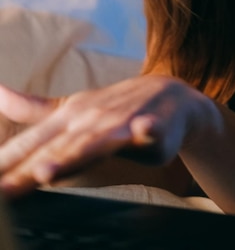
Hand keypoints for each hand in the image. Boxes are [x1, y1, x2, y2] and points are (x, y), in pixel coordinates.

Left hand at [0, 76, 220, 196]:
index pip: (32, 144)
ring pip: (94, 143)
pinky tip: (143, 132)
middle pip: (56, 149)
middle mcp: (89, 119)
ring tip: (46, 171)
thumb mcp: (71, 109)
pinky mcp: (152, 126)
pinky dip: (146, 131)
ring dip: (72, 155)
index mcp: (68, 117)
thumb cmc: (114, 109)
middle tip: (1, 190)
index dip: (6, 164)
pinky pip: (150, 129)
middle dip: (27, 168)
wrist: (168, 94)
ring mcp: (120, 122)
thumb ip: (33, 110)